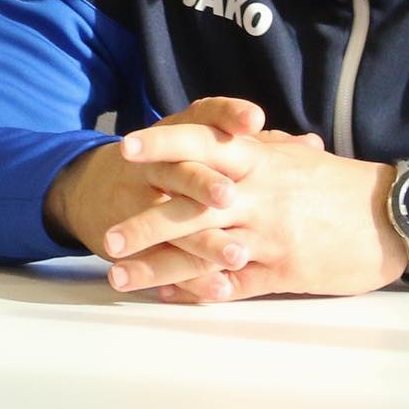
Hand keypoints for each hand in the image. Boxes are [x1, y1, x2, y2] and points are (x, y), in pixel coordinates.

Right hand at [44, 97, 269, 279]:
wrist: (94, 189)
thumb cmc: (170, 164)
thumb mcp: (202, 144)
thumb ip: (257, 146)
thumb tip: (313, 143)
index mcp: (184, 135)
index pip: (206, 118)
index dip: (229, 117)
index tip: (256, 120)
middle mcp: (162, 163)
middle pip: (185, 169)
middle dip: (205, 183)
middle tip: (230, 196)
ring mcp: (143, 201)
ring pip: (174, 221)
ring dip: (205, 242)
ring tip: (235, 256)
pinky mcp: (134, 240)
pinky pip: (162, 261)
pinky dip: (189, 279)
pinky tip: (216, 291)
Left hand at [105, 131, 406, 303]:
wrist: (394, 216)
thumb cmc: (343, 186)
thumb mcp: (297, 159)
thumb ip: (258, 150)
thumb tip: (229, 136)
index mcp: (262, 159)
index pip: (205, 143)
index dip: (164, 144)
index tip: (126, 147)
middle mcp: (260, 193)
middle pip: (192, 205)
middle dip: (145, 220)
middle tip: (105, 236)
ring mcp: (270, 233)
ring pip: (203, 249)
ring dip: (158, 265)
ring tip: (121, 276)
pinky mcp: (284, 269)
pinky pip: (233, 282)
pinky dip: (199, 289)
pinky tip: (169, 295)